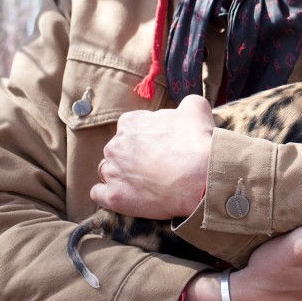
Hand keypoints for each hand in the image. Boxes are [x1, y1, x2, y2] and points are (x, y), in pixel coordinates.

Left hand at [90, 95, 212, 218]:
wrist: (201, 176)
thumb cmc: (197, 141)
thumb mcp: (196, 109)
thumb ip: (186, 103)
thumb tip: (185, 107)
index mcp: (130, 122)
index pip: (131, 126)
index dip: (147, 136)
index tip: (161, 144)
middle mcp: (115, 145)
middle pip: (119, 149)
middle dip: (134, 156)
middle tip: (157, 165)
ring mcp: (113, 172)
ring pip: (110, 171)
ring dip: (123, 175)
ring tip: (146, 183)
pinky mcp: (114, 196)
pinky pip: (100, 194)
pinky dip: (109, 194)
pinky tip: (126, 195)